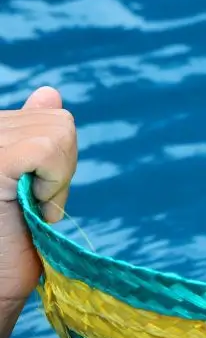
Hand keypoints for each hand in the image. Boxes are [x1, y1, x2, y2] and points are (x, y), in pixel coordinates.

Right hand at [0, 87, 76, 305]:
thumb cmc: (12, 244)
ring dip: (56, 183)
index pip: (52, 119)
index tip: (32, 198)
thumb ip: (38, 139)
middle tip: (27, 208)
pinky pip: (51, 148)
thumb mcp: (32, 185)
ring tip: (23, 208)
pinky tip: (29, 205)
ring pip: (61, 132)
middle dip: (58, 175)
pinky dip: (53, 183)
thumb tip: (52, 93)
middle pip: (60, 124)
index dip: (58, 167)